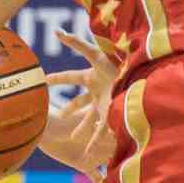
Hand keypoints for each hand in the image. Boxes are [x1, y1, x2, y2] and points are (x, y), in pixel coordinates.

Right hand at [43, 29, 115, 173]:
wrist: (140, 82)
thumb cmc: (117, 66)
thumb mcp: (95, 54)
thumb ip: (76, 42)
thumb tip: (56, 30)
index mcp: (93, 75)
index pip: (70, 76)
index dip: (56, 79)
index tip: (43, 80)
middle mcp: (99, 90)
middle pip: (79, 100)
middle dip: (69, 108)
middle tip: (58, 116)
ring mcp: (106, 103)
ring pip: (88, 118)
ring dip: (81, 128)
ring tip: (74, 139)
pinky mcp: (113, 115)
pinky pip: (100, 131)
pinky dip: (95, 141)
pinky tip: (89, 152)